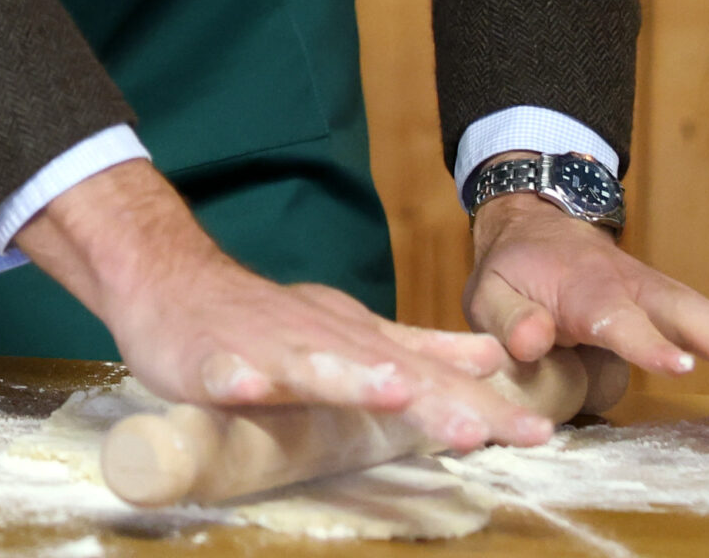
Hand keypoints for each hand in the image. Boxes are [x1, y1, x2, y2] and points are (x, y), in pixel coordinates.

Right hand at [16, 160, 548, 451]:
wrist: (169, 276)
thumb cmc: (261, 316)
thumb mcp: (348, 328)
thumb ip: (418, 348)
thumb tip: (491, 357)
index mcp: (356, 341)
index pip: (429, 376)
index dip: (481, 403)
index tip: (539, 431)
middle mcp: (320, 340)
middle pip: (383, 371)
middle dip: (434, 398)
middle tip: (485, 428)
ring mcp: (264, 346)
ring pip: (312, 364)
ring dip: (351, 377)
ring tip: (392, 390)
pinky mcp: (208, 357)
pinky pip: (221, 369)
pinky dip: (233, 374)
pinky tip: (244, 386)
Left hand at [468, 191, 708, 411]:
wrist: (537, 227)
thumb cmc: (514, 270)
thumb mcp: (490, 291)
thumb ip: (508, 319)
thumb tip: (533, 344)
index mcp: (587, 291)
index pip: (620, 320)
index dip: (648, 344)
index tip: (681, 366)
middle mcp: (637, 290)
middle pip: (692, 318)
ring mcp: (665, 298)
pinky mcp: (680, 311)